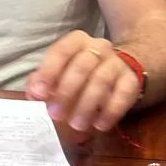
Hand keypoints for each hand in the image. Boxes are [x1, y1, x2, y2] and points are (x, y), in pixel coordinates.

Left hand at [25, 31, 140, 132]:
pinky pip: (123, 94)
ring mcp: (117, 62)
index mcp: (77, 41)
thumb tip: (33, 93)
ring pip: (101, 80)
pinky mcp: (132, 79)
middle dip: (66, 92)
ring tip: (76, 125)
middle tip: (55, 114)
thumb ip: (43, 81)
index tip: (38, 93)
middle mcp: (99, 47)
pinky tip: (100, 125)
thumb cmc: (81, 73)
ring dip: (87, 105)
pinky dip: (111, 111)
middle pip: (82, 66)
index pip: (61, 52)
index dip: (48, 72)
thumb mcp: (59, 73)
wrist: (120, 69)